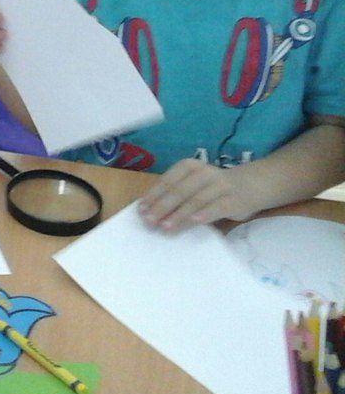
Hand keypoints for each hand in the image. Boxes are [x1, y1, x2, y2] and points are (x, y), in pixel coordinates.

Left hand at [138, 158, 260, 230]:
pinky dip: (204, 214)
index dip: (153, 196)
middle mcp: (203, 173)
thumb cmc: (213, 187)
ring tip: (165, 227)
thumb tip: (149, 210)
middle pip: (179, 191)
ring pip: (195, 200)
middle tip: (149, 222)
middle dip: (162, 207)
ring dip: (178, 215)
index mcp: (189, 167)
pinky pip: (217, 207)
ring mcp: (220, 185)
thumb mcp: (193, 184)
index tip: (141, 210)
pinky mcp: (233, 199)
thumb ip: (175, 192)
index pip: (167, 181)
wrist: (252, 184)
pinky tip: (193, 222)